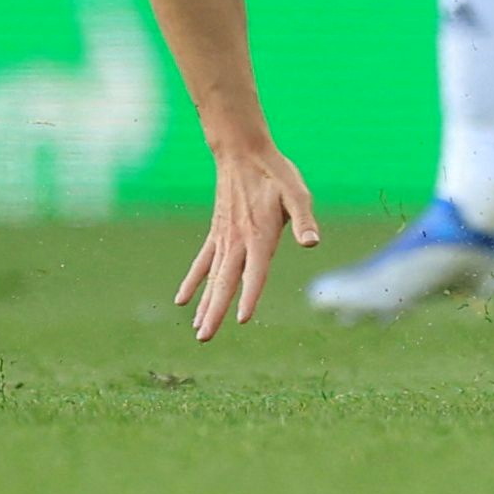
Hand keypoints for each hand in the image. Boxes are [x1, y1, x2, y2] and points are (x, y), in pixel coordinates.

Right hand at [177, 144, 318, 341]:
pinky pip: (202, 262)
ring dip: (204, 304)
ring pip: (212, 278)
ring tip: (197, 330)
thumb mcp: (297, 193)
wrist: (243, 153)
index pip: (255, 272)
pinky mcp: (216, 234)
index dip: (249, 296)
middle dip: (215, 311)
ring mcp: (224, 239)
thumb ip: (304, 220)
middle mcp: (238, 241)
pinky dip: (193, 281)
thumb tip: (312, 243)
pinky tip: (182, 301)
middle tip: (204, 339)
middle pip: (225, 283)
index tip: (241, 319)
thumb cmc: (276, 174)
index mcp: (260, 235)